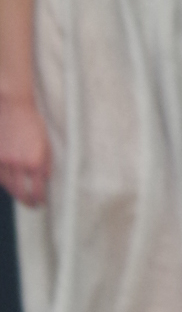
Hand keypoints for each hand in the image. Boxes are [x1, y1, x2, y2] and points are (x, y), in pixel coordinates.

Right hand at [0, 92, 51, 207]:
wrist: (14, 106)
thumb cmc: (33, 123)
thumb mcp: (46, 144)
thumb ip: (46, 164)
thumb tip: (45, 181)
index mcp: (35, 162)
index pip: (37, 190)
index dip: (39, 200)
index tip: (41, 203)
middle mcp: (19, 164)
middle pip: (21, 192)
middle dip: (27, 201)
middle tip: (31, 205)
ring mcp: (5, 160)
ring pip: (8, 186)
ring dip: (15, 194)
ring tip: (21, 196)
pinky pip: (0, 176)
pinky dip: (4, 183)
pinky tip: (9, 185)